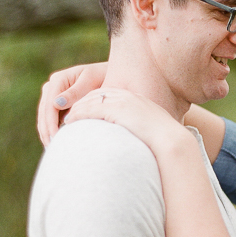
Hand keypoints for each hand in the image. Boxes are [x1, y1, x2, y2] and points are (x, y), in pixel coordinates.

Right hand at [37, 62, 106, 145]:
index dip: (50, 123)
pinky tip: (55, 143)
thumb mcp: (90, 82)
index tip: (55, 138)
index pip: (50, 105)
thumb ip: (75, 93)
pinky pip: (50, 119)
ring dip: (46, 133)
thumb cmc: (102, 77)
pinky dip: (51, 130)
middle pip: (43, 112)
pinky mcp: (56, 104)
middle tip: (51, 148)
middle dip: (46, 131)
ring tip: (51, 149)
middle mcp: (51, 87)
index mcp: (58, 80)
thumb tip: (56, 104)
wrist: (108, 75)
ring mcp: (52, 95)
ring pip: (44, 117)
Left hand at [64, 88, 189, 155]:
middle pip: (95, 95)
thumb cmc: (163, 141)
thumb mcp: (149, 130)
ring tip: (64, 121)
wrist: (171, 140)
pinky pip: (89, 109)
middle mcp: (126, 95)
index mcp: (134, 98)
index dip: (91, 103)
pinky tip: (68, 123)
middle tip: (68, 116)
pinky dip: (77, 115)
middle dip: (79, 104)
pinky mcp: (115, 109)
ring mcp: (120, 101)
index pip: (106, 95)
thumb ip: (137, 128)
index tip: (81, 112)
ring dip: (74, 111)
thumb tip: (131, 139)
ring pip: (89, 101)